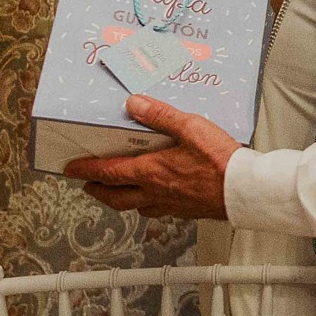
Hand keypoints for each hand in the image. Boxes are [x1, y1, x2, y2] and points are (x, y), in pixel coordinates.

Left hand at [63, 95, 240, 219]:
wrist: (244, 190)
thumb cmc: (220, 162)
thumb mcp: (190, 127)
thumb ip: (161, 115)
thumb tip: (134, 103)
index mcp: (150, 171)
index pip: (108, 172)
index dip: (86, 169)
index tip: (71, 168)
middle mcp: (155, 191)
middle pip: (115, 197)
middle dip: (98, 191)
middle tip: (88, 185)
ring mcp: (170, 204)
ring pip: (135, 207)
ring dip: (121, 200)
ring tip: (118, 194)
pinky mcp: (187, 211)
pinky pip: (158, 211)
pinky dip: (148, 205)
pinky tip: (155, 200)